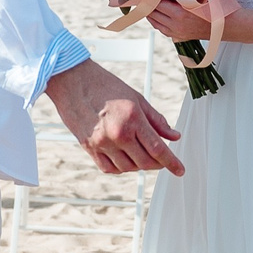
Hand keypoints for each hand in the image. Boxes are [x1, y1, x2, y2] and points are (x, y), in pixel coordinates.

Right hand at [46, 59, 183, 175]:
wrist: (73, 82)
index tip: (180, 170)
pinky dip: (121, 167)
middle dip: (157, 164)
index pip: (158, 149)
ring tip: (141, 153)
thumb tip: (174, 136)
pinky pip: (110, 168)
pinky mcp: (89, 148)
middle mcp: (118, 134)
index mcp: (132, 119)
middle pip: (144, 162)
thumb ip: (157, 120)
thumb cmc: (105, 86)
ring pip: (128, 168)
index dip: (171, 162)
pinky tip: (125, 158)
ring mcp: (102, 143)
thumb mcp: (137, 99)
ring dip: (139, 165)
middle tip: (161, 159)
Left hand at [145, 0, 229, 41]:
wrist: (227, 25)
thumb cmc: (217, 8)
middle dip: (149, 2)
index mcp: (180, 14)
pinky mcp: (179, 37)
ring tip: (150, 1)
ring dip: (151, 12)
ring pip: (155, 22)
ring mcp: (177, 33)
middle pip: (153, 13)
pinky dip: (157, 20)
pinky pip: (161, 29)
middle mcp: (176, 25)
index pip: (156, 3)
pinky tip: (158, 12)